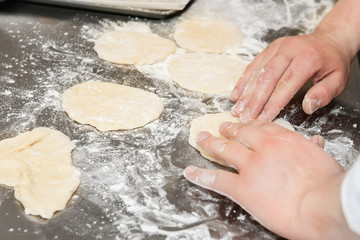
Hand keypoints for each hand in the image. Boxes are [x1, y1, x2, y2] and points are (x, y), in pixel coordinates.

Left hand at [183, 121, 357, 238]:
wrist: (322, 204)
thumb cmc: (328, 185)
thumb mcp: (323, 160)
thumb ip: (312, 149)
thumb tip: (314, 141)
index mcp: (285, 140)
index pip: (263, 127)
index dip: (251, 125)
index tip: (245, 124)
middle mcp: (264, 147)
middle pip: (240, 133)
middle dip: (229, 130)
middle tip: (221, 127)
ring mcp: (250, 166)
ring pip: (225, 150)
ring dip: (211, 143)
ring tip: (201, 139)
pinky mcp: (242, 186)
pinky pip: (217, 179)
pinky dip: (200, 175)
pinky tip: (190, 172)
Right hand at [230, 32, 350, 121]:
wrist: (329, 39)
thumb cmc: (332, 62)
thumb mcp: (338, 79)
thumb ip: (324, 93)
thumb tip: (307, 107)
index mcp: (307, 58)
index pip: (286, 84)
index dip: (273, 103)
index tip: (263, 118)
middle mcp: (289, 50)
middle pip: (267, 78)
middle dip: (255, 100)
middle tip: (245, 117)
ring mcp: (277, 48)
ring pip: (257, 72)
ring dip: (245, 93)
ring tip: (237, 109)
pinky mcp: (269, 49)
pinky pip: (252, 65)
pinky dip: (243, 81)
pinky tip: (236, 95)